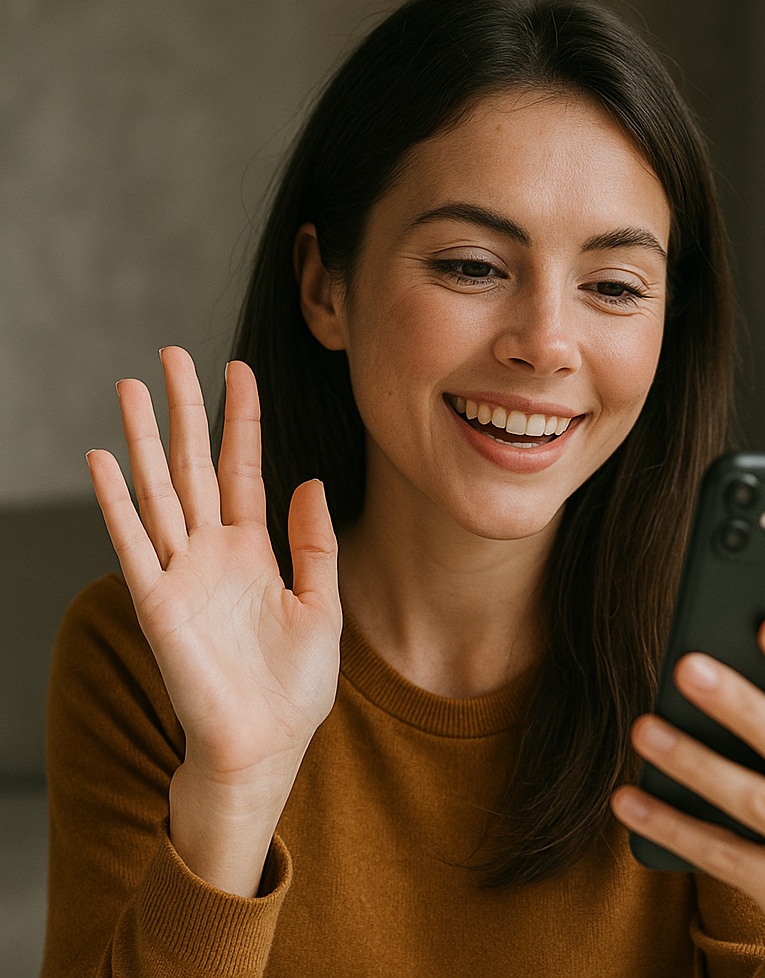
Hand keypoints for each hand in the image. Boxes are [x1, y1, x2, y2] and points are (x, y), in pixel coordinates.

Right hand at [87, 347, 341, 892]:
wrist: (267, 745)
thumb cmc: (295, 685)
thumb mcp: (322, 606)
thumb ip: (313, 544)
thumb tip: (311, 480)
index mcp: (254, 550)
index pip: (242, 468)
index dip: (240, 419)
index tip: (236, 369)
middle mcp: (213, 553)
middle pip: (194, 465)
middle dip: (185, 410)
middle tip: (171, 356)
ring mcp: (182, 574)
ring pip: (159, 491)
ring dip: (144, 439)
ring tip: (130, 388)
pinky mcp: (158, 603)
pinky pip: (135, 543)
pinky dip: (116, 502)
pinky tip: (104, 459)